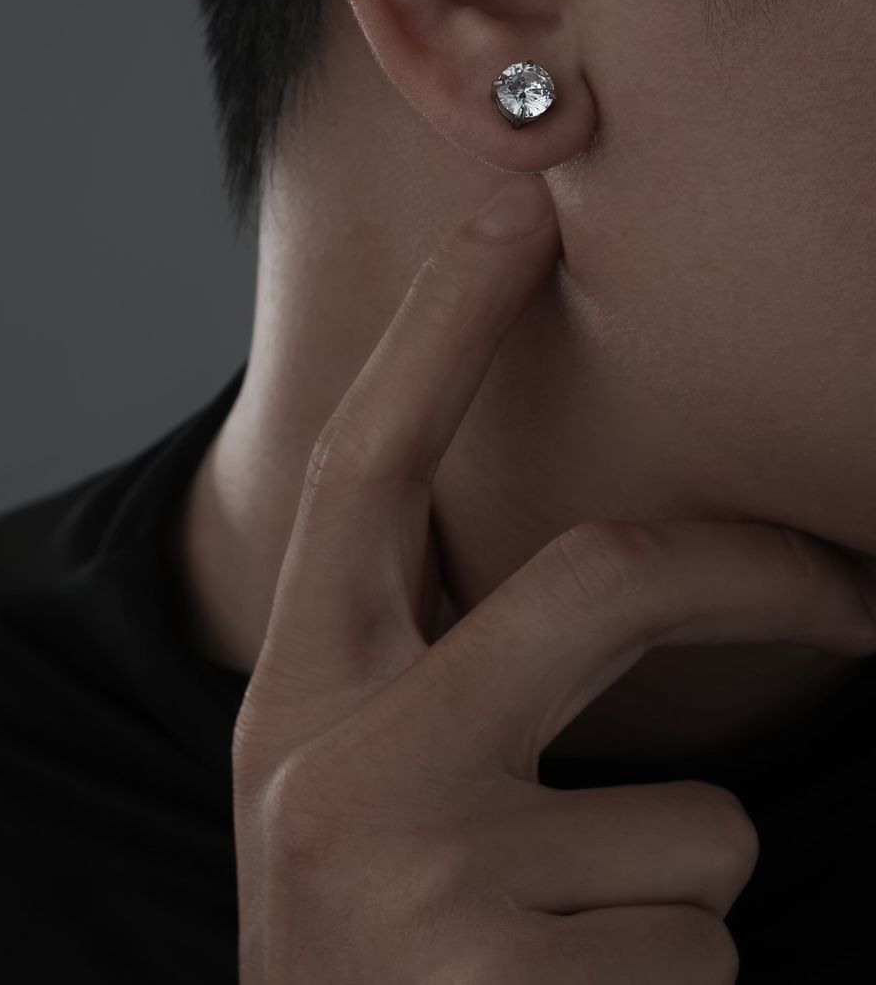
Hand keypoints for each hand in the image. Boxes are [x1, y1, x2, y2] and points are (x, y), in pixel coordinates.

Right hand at [231, 175, 875, 983]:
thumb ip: (425, 667)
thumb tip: (586, 563)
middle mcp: (341, 771)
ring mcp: (428, 893)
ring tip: (563, 948)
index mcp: (296, 694)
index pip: (369, 470)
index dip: (443, 329)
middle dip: (753, 570)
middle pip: (600, 584)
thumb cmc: (365, 933)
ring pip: (696, 829)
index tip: (520, 208)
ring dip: (676, 886)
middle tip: (849, 587)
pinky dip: (673, 979)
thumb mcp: (349, 780)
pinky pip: (701, 949)